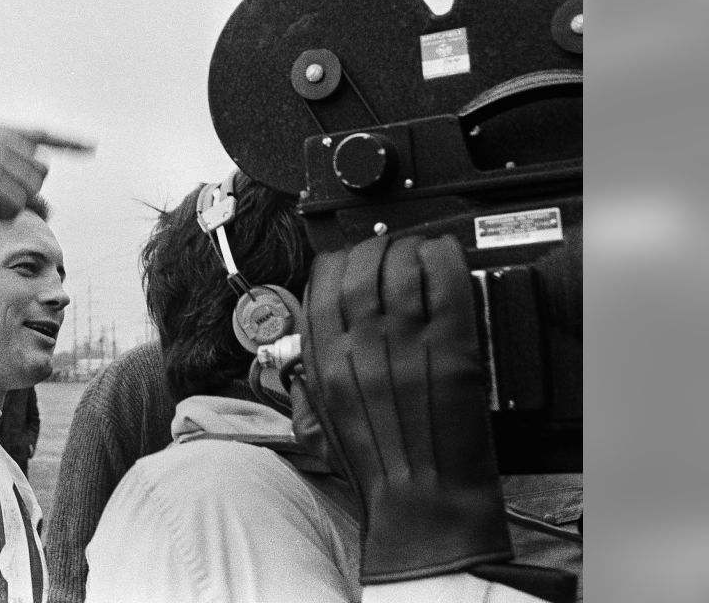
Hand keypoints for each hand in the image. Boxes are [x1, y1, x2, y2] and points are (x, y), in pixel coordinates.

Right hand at [0, 120, 92, 225]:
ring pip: (32, 190)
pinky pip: (16, 205)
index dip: (69, 142)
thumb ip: (8, 181)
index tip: (93, 147)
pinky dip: (3, 215)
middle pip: (40, 172)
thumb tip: (49, 209)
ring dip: (13, 207)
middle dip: (25, 194)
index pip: (39, 133)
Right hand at [293, 234, 511, 583]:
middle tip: (392, 249)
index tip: (354, 263)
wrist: (425, 505)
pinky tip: (445, 257)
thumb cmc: (377, 472)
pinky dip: (445, 259)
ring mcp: (408, 344)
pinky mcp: (453, 350)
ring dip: (411, 249)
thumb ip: (304, 388)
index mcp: (327, 360)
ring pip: (403, 267)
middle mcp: (361, 345)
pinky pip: (447, 283)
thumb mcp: (318, 428)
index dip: (340, 261)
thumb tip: (299, 363)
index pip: (324, 281)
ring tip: (419, 251)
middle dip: (378, 247)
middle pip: (364, 265)